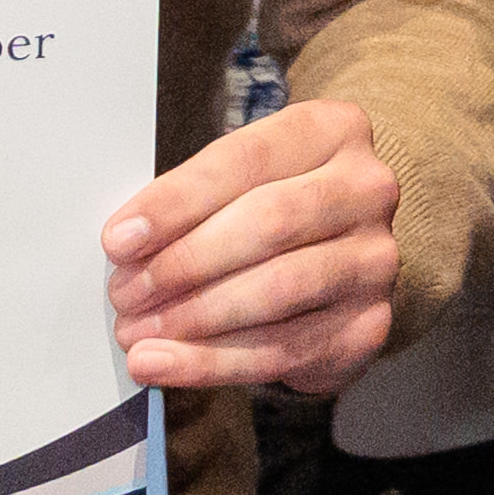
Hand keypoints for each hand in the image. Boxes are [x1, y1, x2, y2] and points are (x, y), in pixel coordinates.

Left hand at [100, 91, 405, 397]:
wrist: (343, 258)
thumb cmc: (275, 207)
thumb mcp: (243, 180)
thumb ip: (196, 200)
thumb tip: (127, 245)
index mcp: (332, 130)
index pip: (246, 159)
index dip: (177, 201)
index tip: (119, 240)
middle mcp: (366, 189)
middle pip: (269, 222)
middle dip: (184, 263)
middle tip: (125, 293)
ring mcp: (374, 259)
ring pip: (278, 289)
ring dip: (195, 318)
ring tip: (137, 335)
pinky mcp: (369, 324)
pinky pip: (284, 349)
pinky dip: (214, 362)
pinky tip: (168, 364)